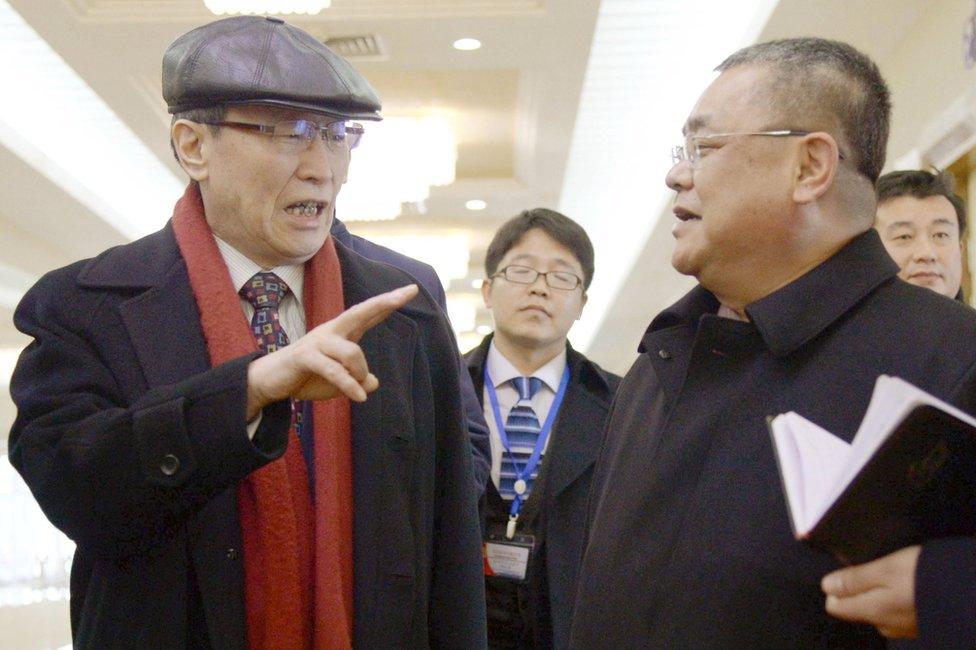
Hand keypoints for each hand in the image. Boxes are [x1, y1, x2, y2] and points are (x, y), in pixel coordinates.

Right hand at [245, 284, 417, 418]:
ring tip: (357, 390)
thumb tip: (374, 383)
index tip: (412, 289)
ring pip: (353, 352)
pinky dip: (350, 385)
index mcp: (342, 332)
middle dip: (384, 303)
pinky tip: (359, 397)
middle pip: (361, 311)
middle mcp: (332, 330)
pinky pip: (335, 370)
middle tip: (406, 294)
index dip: (389, 302)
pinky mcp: (306, 356)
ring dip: (360, 374)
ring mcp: (319, 341)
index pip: (370, 314)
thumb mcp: (340, 383)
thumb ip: (358, 380)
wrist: (271, 380)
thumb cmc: (308, 376)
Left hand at [821, 545, 920, 637]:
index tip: (850, 570)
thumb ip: (854, 580)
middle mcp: (885, 626)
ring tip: (897, 575)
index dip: (836, 586)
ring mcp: (904, 629)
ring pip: (878, 610)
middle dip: (859, 589)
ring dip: (881, 593)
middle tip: (876, 568)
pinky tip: (911, 587)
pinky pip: (898, 612)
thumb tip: (826, 586)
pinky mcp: (921, 626)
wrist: (970, 592)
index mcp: (872, 612)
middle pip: (856, 608)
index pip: (836, 607)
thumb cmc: (925, 576)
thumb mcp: (885, 569)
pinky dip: (899, 599)